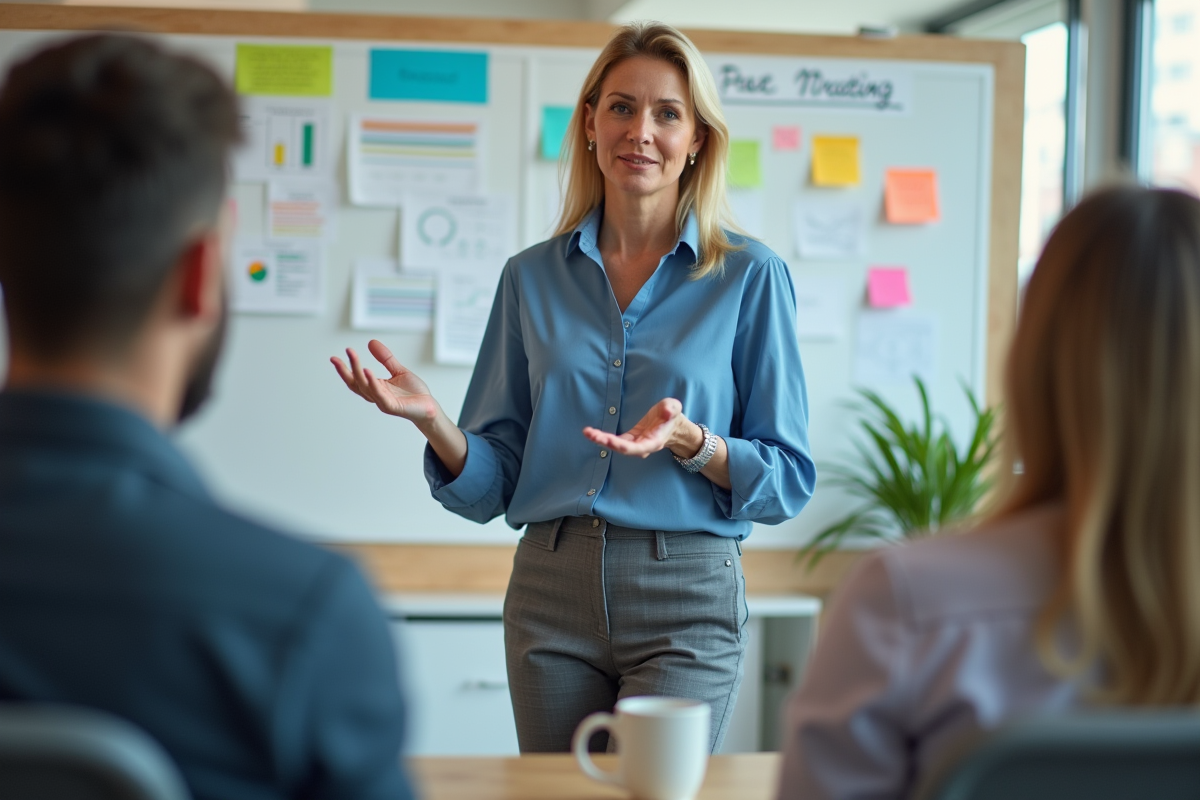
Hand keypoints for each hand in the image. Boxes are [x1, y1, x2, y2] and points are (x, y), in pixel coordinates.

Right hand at [330, 339, 439, 424]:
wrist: (429, 407)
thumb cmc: (414, 393)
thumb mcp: (398, 371)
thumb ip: (385, 358)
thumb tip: (371, 342)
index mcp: (376, 387)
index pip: (355, 379)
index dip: (344, 369)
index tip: (334, 357)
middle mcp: (376, 396)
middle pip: (356, 383)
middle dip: (345, 370)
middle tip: (338, 357)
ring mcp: (383, 402)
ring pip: (366, 387)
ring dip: (358, 372)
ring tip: (354, 357)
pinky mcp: (392, 407)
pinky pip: (379, 395)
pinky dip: (373, 383)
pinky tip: (368, 371)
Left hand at [582, 398, 698, 458]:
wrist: (672, 425)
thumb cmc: (672, 416)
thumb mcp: (674, 408)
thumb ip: (671, 410)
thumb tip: (666, 411)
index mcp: (653, 442)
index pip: (635, 447)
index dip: (621, 445)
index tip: (608, 440)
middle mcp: (642, 447)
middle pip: (622, 448)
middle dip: (605, 442)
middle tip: (590, 434)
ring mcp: (634, 444)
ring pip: (616, 445)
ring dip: (601, 440)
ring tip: (587, 432)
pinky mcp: (629, 439)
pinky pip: (615, 440)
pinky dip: (603, 437)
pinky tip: (592, 433)